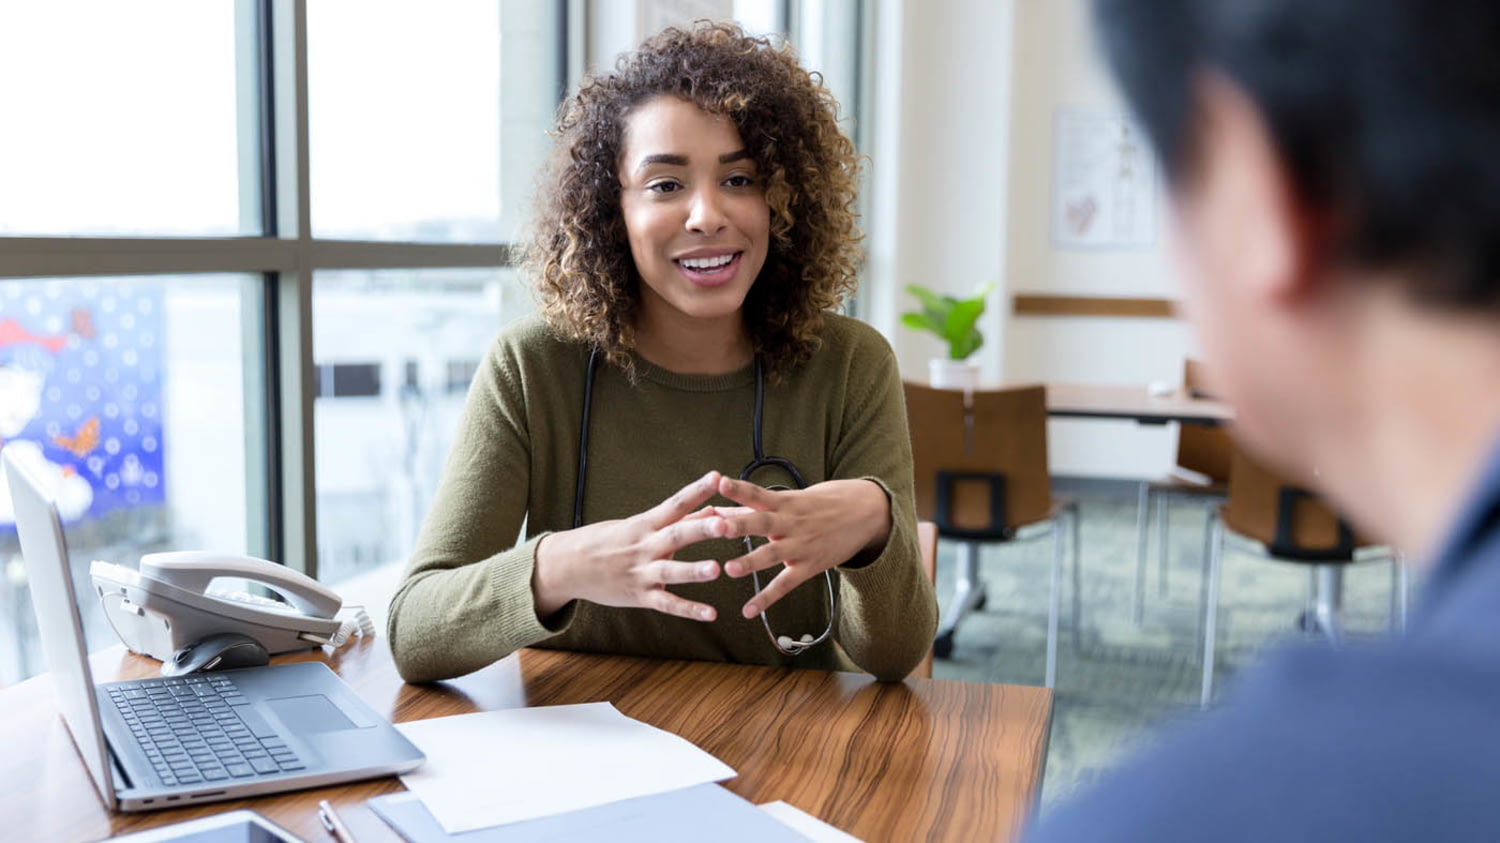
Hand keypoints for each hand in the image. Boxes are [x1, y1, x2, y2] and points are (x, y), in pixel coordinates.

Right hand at [533, 471, 729, 621]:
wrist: (567, 566)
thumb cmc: (606, 541)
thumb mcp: (638, 525)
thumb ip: (678, 520)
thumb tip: (712, 507)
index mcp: (645, 524)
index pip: (675, 503)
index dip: (696, 491)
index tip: (718, 478)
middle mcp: (645, 546)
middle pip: (676, 535)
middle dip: (700, 529)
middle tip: (725, 523)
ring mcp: (641, 572)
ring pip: (670, 571)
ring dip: (693, 570)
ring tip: (717, 569)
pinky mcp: (639, 596)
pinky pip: (667, 604)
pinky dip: (689, 609)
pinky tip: (711, 613)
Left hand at [714, 476, 890, 617]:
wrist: (867, 513)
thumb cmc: (825, 502)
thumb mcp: (794, 498)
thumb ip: (755, 507)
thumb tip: (718, 508)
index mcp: (786, 502)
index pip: (758, 493)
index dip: (739, 489)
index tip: (719, 482)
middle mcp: (792, 523)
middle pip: (762, 523)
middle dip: (739, 525)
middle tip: (717, 525)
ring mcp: (801, 546)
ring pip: (773, 555)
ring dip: (751, 561)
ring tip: (729, 569)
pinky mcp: (810, 566)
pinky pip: (785, 584)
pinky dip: (767, 598)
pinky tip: (748, 611)